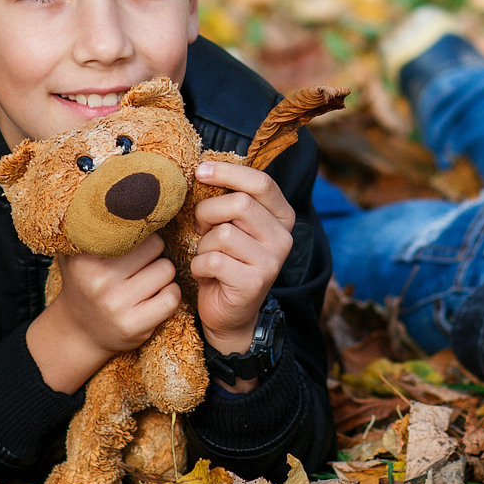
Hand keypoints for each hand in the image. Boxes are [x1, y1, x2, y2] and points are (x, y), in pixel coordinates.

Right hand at [26, 234, 179, 393]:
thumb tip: (109, 176)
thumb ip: (90, 220)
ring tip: (144, 281)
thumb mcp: (78, 250)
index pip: (133, 226)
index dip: (140, 230)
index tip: (138, 232)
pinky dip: (169, 295)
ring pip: (167, 270)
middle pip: (155, 246)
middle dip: (153, 253)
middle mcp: (98, 280)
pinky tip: (152, 298)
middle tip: (138, 263)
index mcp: (85, 256)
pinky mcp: (135, 326)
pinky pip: (172, 297)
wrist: (78, 331)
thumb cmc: (85, 281)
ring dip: (162, 274)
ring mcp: (117, 305)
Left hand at [188, 160, 294, 354]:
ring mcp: (273, 261)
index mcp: (282, 217)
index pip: (261, 182)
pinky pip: (214, 260)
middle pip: (239, 204)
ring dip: (203, 245)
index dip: (228, 172)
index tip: (200, 171)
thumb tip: (204, 170)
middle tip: (200, 226)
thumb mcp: (232, 226)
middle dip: (208, 212)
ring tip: (207, 256)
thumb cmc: (226, 262)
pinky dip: (199, 266)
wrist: (230, 314)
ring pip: (223, 234)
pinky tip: (206, 274)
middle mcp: (284, 237)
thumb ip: (229, 201)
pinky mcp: (255, 282)